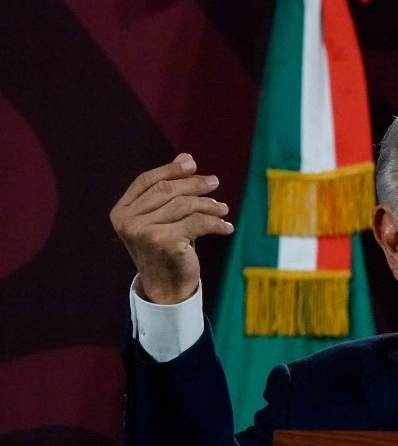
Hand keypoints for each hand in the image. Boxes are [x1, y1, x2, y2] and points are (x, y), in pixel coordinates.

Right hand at [110, 153, 233, 303]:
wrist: (167, 288)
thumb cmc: (167, 249)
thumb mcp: (166, 218)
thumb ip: (171, 189)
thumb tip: (186, 158)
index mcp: (122, 212)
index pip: (146, 181)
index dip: (170, 170)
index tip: (193, 165)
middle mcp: (128, 221)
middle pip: (167, 191)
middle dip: (194, 185)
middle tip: (215, 183)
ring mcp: (144, 232)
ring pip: (184, 205)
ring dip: (209, 205)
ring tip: (223, 209)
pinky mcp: (163, 242)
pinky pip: (197, 222)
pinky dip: (216, 223)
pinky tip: (226, 227)